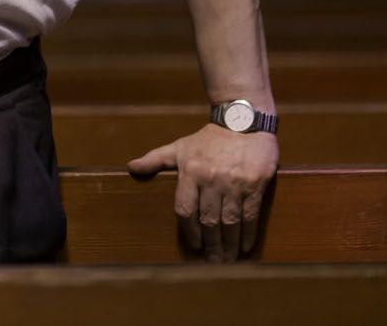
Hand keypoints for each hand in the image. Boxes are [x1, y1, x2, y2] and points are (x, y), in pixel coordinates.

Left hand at [128, 124, 278, 260]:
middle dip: (211, 245)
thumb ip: (155, 159)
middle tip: (213, 263)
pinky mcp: (255, 185)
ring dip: (228, 244)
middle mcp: (211, 180)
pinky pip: (251, 215)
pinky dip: (248, 233)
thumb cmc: (207, 138)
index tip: (194, 246)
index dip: (189, 231)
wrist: (243, 121)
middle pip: (209, 220)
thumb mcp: (179, 146)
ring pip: (230, 221)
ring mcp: (234, 184)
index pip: (185, 209)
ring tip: (227, 260)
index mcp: (190, 172)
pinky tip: (245, 246)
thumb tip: (131, 167)